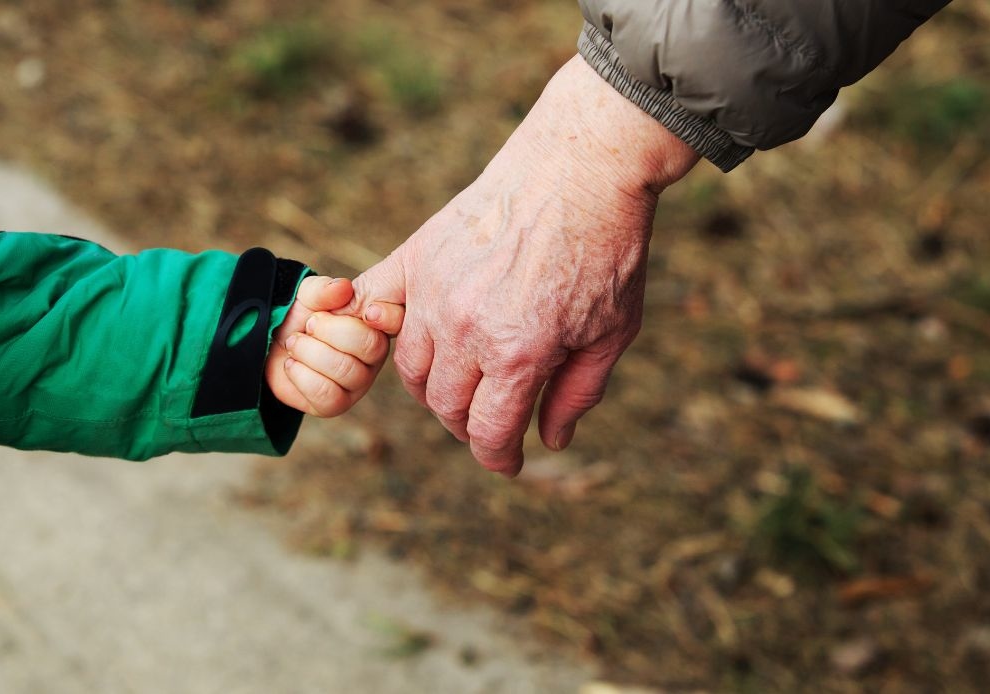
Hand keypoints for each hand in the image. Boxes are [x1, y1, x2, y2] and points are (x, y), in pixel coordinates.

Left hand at [265, 275, 403, 415]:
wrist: (270, 344)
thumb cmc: (298, 318)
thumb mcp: (307, 296)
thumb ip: (323, 289)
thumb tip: (343, 287)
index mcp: (375, 326)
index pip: (397, 322)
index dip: (388, 317)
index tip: (367, 311)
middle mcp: (373, 357)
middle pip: (370, 347)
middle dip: (330, 331)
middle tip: (309, 324)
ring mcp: (357, 384)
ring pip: (345, 370)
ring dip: (309, 352)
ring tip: (294, 343)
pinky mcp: (336, 404)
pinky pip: (327, 394)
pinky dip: (301, 375)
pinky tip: (292, 364)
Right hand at [341, 57, 699, 475]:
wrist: (581, 166)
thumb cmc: (608, 249)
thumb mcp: (613, 331)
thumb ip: (577, 393)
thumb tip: (550, 442)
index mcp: (518, 353)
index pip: (488, 431)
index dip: (498, 457)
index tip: (509, 462)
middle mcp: (465, 328)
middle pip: (445, 406)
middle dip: (468, 426)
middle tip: (490, 422)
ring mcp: (434, 291)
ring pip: (412, 369)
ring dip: (434, 389)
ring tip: (462, 383)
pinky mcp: (417, 257)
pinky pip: (376, 309)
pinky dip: (383, 333)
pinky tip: (403, 341)